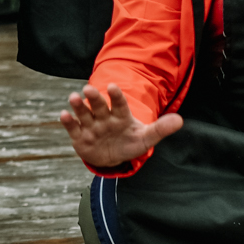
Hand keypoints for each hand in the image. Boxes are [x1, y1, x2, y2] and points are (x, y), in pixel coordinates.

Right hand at [59, 82, 183, 169]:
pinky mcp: (80, 136)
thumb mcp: (146, 139)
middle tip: (89, 88)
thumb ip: (160, 129)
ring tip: (73, 97)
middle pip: (99, 106)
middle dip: (94, 98)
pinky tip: (64, 114)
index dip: (117, 96)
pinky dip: (68, 122)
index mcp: (121, 116)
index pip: (120, 104)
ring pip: (84, 114)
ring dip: (79, 106)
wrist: (111, 156)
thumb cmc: (129, 142)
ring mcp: (91, 126)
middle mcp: (104, 118)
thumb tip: (180, 120)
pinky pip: (73, 128)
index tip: (114, 87)